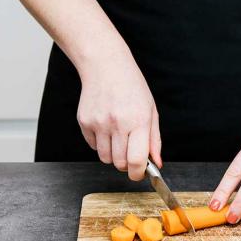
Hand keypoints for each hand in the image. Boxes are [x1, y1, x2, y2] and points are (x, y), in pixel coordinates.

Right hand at [77, 53, 161, 180]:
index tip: (139, 173)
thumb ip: (154, 140)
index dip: (138, 173)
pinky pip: (93, 146)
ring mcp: (98, 123)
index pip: (137, 160)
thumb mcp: (150, 110)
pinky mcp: (84, 122)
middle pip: (119, 163)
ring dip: (113, 154)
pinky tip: (106, 126)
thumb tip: (156, 164)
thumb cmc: (132, 86)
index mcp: (138, 120)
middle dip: (126, 164)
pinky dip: (101, 143)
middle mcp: (117, 123)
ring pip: (105, 158)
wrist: (105, 66)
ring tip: (118, 136)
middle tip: (130, 152)